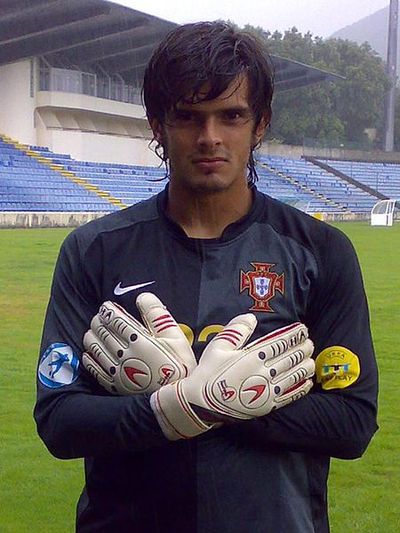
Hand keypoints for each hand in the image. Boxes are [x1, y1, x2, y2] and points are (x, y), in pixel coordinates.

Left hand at [82, 293, 196, 393]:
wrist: (180, 401)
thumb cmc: (180, 366)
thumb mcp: (176, 337)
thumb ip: (158, 315)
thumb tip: (142, 297)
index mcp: (140, 341)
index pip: (117, 321)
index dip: (108, 311)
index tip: (106, 306)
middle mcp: (126, 355)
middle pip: (105, 333)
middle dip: (98, 321)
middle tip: (98, 316)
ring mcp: (119, 372)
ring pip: (97, 350)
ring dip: (91, 337)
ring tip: (91, 330)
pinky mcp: (116, 387)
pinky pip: (96, 371)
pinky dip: (90, 360)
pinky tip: (88, 354)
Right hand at [151, 315, 314, 439]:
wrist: (200, 403)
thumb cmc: (208, 372)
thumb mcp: (218, 345)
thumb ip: (236, 330)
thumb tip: (252, 317)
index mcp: (253, 356)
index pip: (281, 342)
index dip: (294, 334)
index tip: (303, 328)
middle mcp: (263, 372)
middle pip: (291, 357)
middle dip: (303, 348)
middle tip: (309, 342)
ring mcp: (267, 391)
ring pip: (294, 376)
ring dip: (305, 365)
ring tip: (311, 358)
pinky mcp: (267, 406)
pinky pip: (290, 396)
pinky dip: (301, 388)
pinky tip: (307, 382)